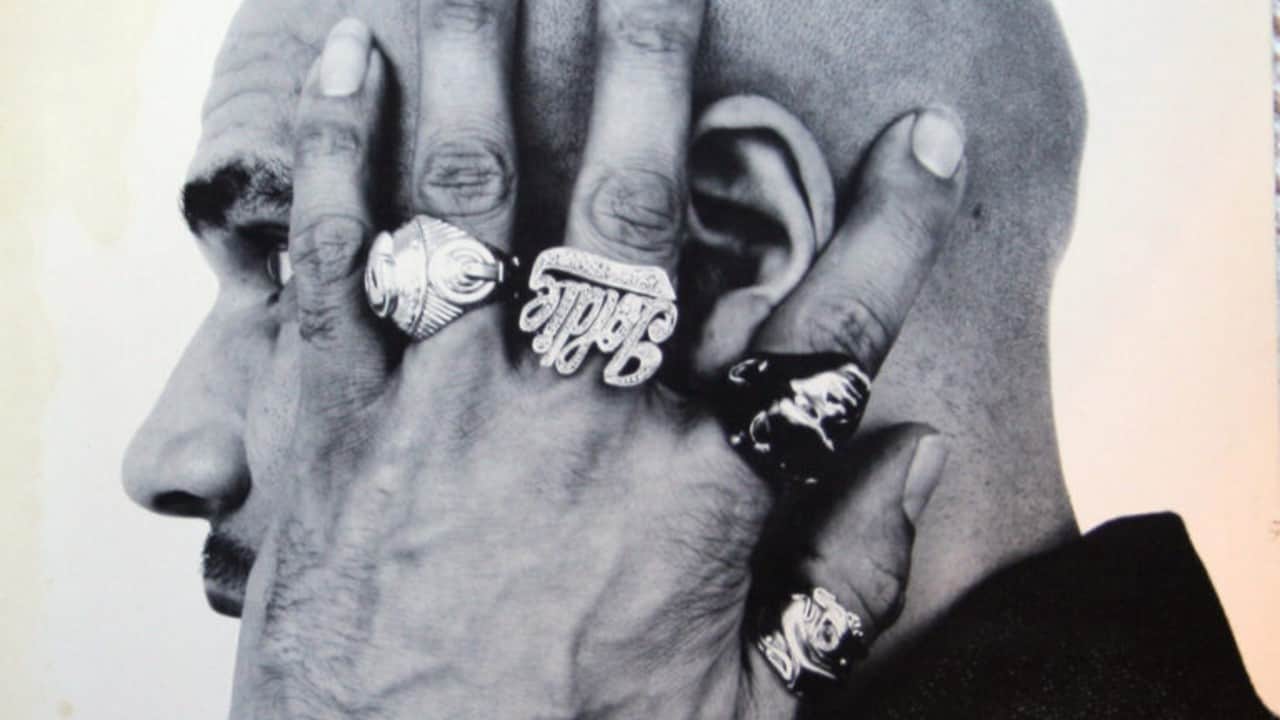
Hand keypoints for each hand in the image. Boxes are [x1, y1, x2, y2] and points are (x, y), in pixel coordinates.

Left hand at [229, 3, 966, 716]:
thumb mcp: (750, 714)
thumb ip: (842, 582)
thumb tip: (912, 453)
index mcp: (696, 494)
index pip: (828, 329)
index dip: (896, 228)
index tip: (934, 139)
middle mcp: (573, 417)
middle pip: (629, 204)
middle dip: (650, 68)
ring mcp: (440, 404)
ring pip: (468, 191)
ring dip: (483, 58)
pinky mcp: (329, 422)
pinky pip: (329, 258)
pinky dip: (336, 147)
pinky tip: (354, 54)